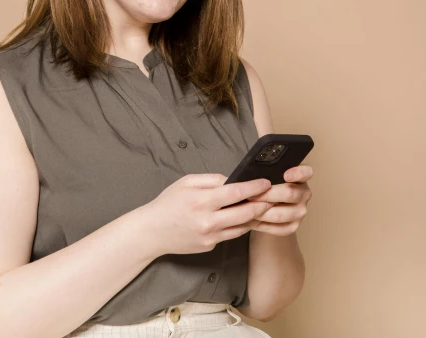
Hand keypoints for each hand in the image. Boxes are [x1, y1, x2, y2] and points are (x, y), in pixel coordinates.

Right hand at [140, 174, 274, 255]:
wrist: (152, 232)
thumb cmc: (168, 203)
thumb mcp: (186, 182)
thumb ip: (212, 179)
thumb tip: (233, 180)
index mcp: (202, 201)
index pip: (236, 193)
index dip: (255, 187)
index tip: (266, 183)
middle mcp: (208, 221)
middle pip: (246, 213)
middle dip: (262, 204)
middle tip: (272, 196)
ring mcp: (210, 236)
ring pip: (242, 226)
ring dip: (255, 217)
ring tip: (263, 206)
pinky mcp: (210, 246)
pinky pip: (232, 234)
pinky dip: (240, 226)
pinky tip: (245, 218)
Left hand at [245, 164, 312, 235]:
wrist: (270, 206)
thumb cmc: (267, 185)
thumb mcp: (268, 175)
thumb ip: (266, 173)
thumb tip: (252, 178)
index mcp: (301, 177)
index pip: (306, 172)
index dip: (298, 173)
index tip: (286, 175)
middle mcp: (304, 194)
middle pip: (288, 194)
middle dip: (267, 195)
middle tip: (250, 196)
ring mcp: (300, 212)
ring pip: (280, 214)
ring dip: (261, 212)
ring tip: (246, 209)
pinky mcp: (293, 226)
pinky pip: (277, 228)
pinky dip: (262, 225)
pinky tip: (250, 220)